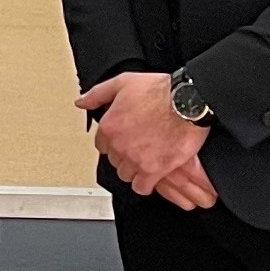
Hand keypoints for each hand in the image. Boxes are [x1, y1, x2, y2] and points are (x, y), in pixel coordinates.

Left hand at [80, 71, 212, 205]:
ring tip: (146, 161)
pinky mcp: (154, 170)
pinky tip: (151, 176)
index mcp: (109, 126)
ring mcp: (136, 159)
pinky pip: (141, 187)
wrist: (188, 101)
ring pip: (126, 174)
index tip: (123, 139)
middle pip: (114, 160)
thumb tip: (81, 102)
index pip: (101, 145)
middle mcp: (119, 145)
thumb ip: (97, 94)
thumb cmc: (160, 90)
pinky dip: (145, 184)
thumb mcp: (122, 83)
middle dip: (124, 155)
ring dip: (134, 169)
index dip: (113, 142)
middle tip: (139, 148)